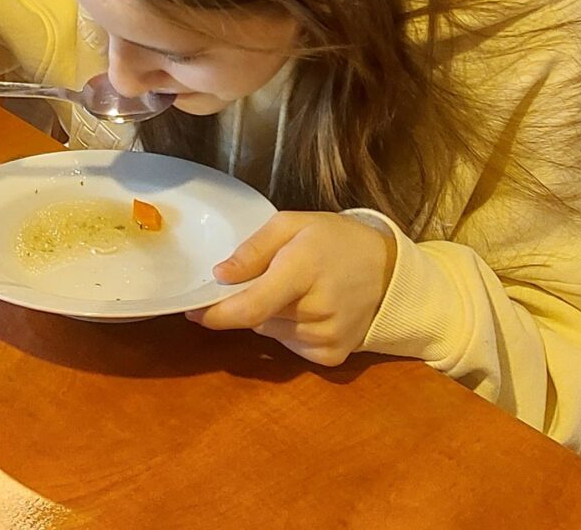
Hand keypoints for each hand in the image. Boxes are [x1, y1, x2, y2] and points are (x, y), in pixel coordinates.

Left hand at [192, 213, 394, 365]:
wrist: (389, 270)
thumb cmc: (335, 240)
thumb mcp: (292, 224)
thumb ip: (254, 249)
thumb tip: (220, 276)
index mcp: (303, 270)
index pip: (251, 306)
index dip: (216, 314)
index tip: (192, 311)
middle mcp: (317, 311)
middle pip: (257, 318)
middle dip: (249, 301)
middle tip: (268, 278)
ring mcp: (327, 338)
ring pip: (271, 333)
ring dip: (270, 316)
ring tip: (296, 290)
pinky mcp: (333, 357)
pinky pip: (291, 347)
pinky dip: (288, 330)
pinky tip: (308, 310)